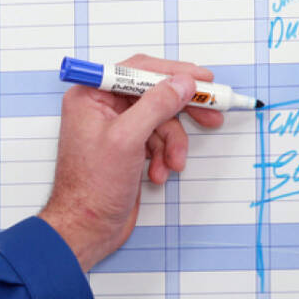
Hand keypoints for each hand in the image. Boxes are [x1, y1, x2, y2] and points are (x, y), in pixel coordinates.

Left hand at [39, 54, 224, 270]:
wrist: (86, 228)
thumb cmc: (91, 188)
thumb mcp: (127, 139)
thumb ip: (156, 105)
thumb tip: (182, 82)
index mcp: (91, 96)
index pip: (138, 70)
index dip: (173, 73)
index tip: (203, 79)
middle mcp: (101, 107)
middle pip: (153, 94)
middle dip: (181, 110)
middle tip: (212, 115)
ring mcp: (115, 128)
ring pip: (160, 121)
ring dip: (172, 143)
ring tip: (174, 164)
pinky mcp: (127, 148)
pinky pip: (156, 140)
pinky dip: (164, 156)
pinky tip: (159, 173)